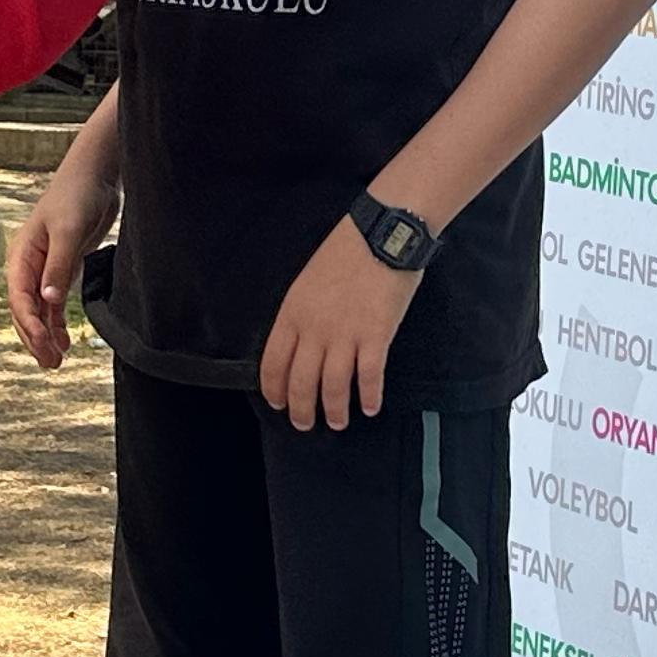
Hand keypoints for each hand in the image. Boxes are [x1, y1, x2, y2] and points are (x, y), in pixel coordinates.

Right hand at [6, 158, 122, 368]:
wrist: (95, 175)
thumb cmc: (77, 196)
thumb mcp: (68, 230)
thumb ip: (58, 266)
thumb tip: (47, 301)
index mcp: (21, 255)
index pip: (19, 298)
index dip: (30, 324)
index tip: (44, 345)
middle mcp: (29, 265)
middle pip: (25, 310)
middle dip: (34, 337)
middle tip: (51, 364)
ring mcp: (45, 268)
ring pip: (39, 310)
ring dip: (45, 335)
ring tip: (56, 362)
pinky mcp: (63, 268)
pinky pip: (54, 303)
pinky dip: (57, 322)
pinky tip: (64, 341)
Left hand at [259, 216, 418, 429]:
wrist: (382, 233)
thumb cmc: (346, 251)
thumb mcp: (308, 280)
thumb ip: (301, 314)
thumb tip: (300, 344)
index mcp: (293, 313)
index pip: (273, 363)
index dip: (274, 390)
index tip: (278, 403)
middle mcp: (315, 329)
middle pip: (301, 382)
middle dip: (301, 410)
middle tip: (306, 424)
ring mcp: (345, 334)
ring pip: (333, 387)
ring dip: (335, 410)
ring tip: (337, 422)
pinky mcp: (376, 335)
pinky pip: (370, 376)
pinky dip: (369, 396)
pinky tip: (370, 407)